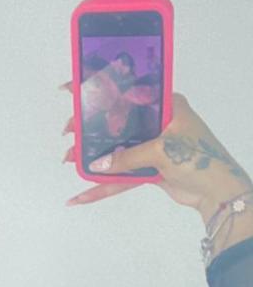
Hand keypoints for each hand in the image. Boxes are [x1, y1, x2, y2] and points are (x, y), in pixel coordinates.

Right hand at [63, 91, 252, 220]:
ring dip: (93, 158)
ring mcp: (153, 146)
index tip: (75, 91)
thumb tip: (98, 165)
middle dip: (91, 129)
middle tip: (69, 132)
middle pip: (117, 123)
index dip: (102, 91)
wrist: (217, 192)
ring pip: (116, 150)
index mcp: (166, 106)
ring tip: (69, 159)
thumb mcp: (163, 151)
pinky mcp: (150, 168)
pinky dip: (104, 186)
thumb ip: (128, 157)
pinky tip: (83, 194)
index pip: (129, 92)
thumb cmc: (201, 160)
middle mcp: (158, 123)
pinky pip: (121, 175)